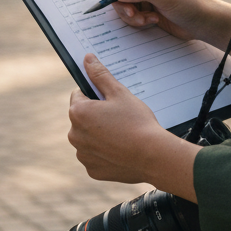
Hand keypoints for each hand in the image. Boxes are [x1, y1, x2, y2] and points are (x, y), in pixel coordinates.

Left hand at [68, 55, 199, 198]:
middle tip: (119, 118)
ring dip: (99, 135)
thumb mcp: (119, 93)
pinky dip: (105, 153)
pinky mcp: (93, 170)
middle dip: (96, 116)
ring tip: (121, 134)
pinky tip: (121, 150)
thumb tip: (87, 59)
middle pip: (82, 118)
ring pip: (88, 138)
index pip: (79, 95)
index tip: (110, 102)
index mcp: (78, 112)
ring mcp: (83, 155)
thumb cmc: (137, 122)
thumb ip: (100, 75)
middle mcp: (74, 135)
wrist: (155, 157)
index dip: (95, 96)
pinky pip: (95, 156)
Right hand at [104, 0, 230, 54]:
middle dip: (122, 2)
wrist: (204, 24)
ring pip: (119, 1)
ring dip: (130, 14)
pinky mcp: (142, 6)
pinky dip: (136, 20)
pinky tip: (152, 20)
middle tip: (132, 14)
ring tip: (146, 19)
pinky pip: (127, 12)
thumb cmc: (191, 3)